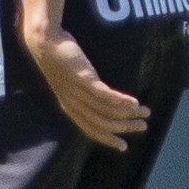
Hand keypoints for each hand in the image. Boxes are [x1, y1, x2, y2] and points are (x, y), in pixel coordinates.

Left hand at [27, 24, 148, 152]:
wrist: (43, 42)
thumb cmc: (59, 59)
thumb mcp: (69, 82)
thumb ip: (82, 93)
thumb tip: (100, 98)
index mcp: (70, 107)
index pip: (91, 130)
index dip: (108, 139)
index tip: (124, 146)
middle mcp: (73, 103)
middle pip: (103, 123)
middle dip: (125, 127)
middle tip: (143, 127)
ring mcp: (78, 92)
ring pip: (107, 110)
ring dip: (129, 114)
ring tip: (145, 112)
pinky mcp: (82, 78)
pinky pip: (105, 95)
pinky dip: (121, 101)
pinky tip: (135, 103)